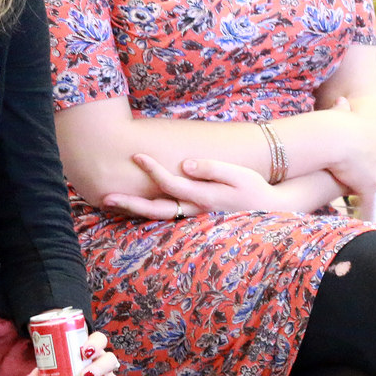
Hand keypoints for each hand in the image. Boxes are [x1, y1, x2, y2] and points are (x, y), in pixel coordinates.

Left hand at [105, 153, 284, 216]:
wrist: (269, 211)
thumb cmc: (254, 189)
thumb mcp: (238, 174)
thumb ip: (210, 168)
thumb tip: (184, 165)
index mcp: (204, 197)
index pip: (170, 184)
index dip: (152, 170)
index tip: (136, 155)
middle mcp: (194, 212)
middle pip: (156, 209)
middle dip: (130, 203)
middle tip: (105, 197)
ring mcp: (193, 219)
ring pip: (157, 217)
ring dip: (133, 211)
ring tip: (109, 203)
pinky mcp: (193, 219)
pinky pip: (164, 218)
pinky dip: (146, 213)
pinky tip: (130, 206)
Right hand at [305, 99, 375, 195]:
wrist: (331, 139)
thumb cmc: (332, 124)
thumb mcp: (339, 113)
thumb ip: (341, 109)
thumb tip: (341, 101)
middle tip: (368, 173)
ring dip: (370, 184)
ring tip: (356, 188)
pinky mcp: (368, 184)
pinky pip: (368, 198)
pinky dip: (365, 204)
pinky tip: (360, 208)